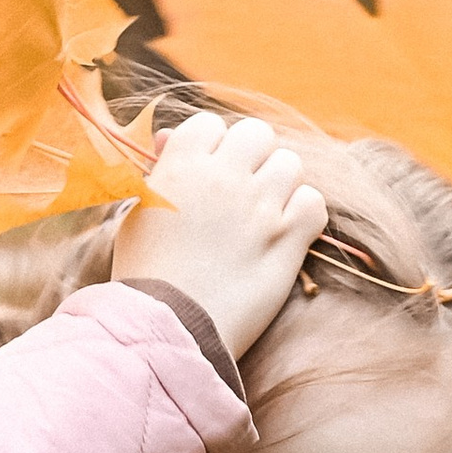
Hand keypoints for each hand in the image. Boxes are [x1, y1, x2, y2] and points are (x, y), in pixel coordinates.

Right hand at [114, 111, 325, 364]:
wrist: (169, 328)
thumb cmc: (145, 276)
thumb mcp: (138, 213)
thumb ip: (160, 171)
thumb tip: (169, 138)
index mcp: (181, 164)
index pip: (210, 124)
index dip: (211, 148)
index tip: (207, 175)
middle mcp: (223, 176)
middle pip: (256, 134)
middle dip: (250, 158)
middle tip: (240, 191)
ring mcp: (259, 205)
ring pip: (289, 163)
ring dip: (279, 184)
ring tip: (262, 216)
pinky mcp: (287, 238)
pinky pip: (313, 201)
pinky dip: (303, 214)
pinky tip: (284, 234)